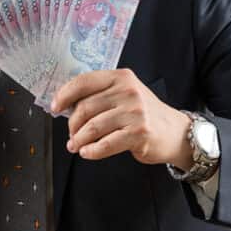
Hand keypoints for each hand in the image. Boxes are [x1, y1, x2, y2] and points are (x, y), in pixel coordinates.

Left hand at [52, 68, 193, 168]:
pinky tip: (88, 153)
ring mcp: (135, 113)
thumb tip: (66, 106)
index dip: (64, 95)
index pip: (84, 81)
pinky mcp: (138, 134)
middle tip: (71, 135)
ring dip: (79, 140)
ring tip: (76, 146)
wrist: (174, 132)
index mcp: (121, 77)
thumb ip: (101, 95)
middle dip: (72, 125)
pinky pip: (105, 144)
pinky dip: (92, 151)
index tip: (55, 107)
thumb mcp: (125, 95)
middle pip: (85, 108)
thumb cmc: (144, 114)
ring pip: (93, 127)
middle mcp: (128, 91)